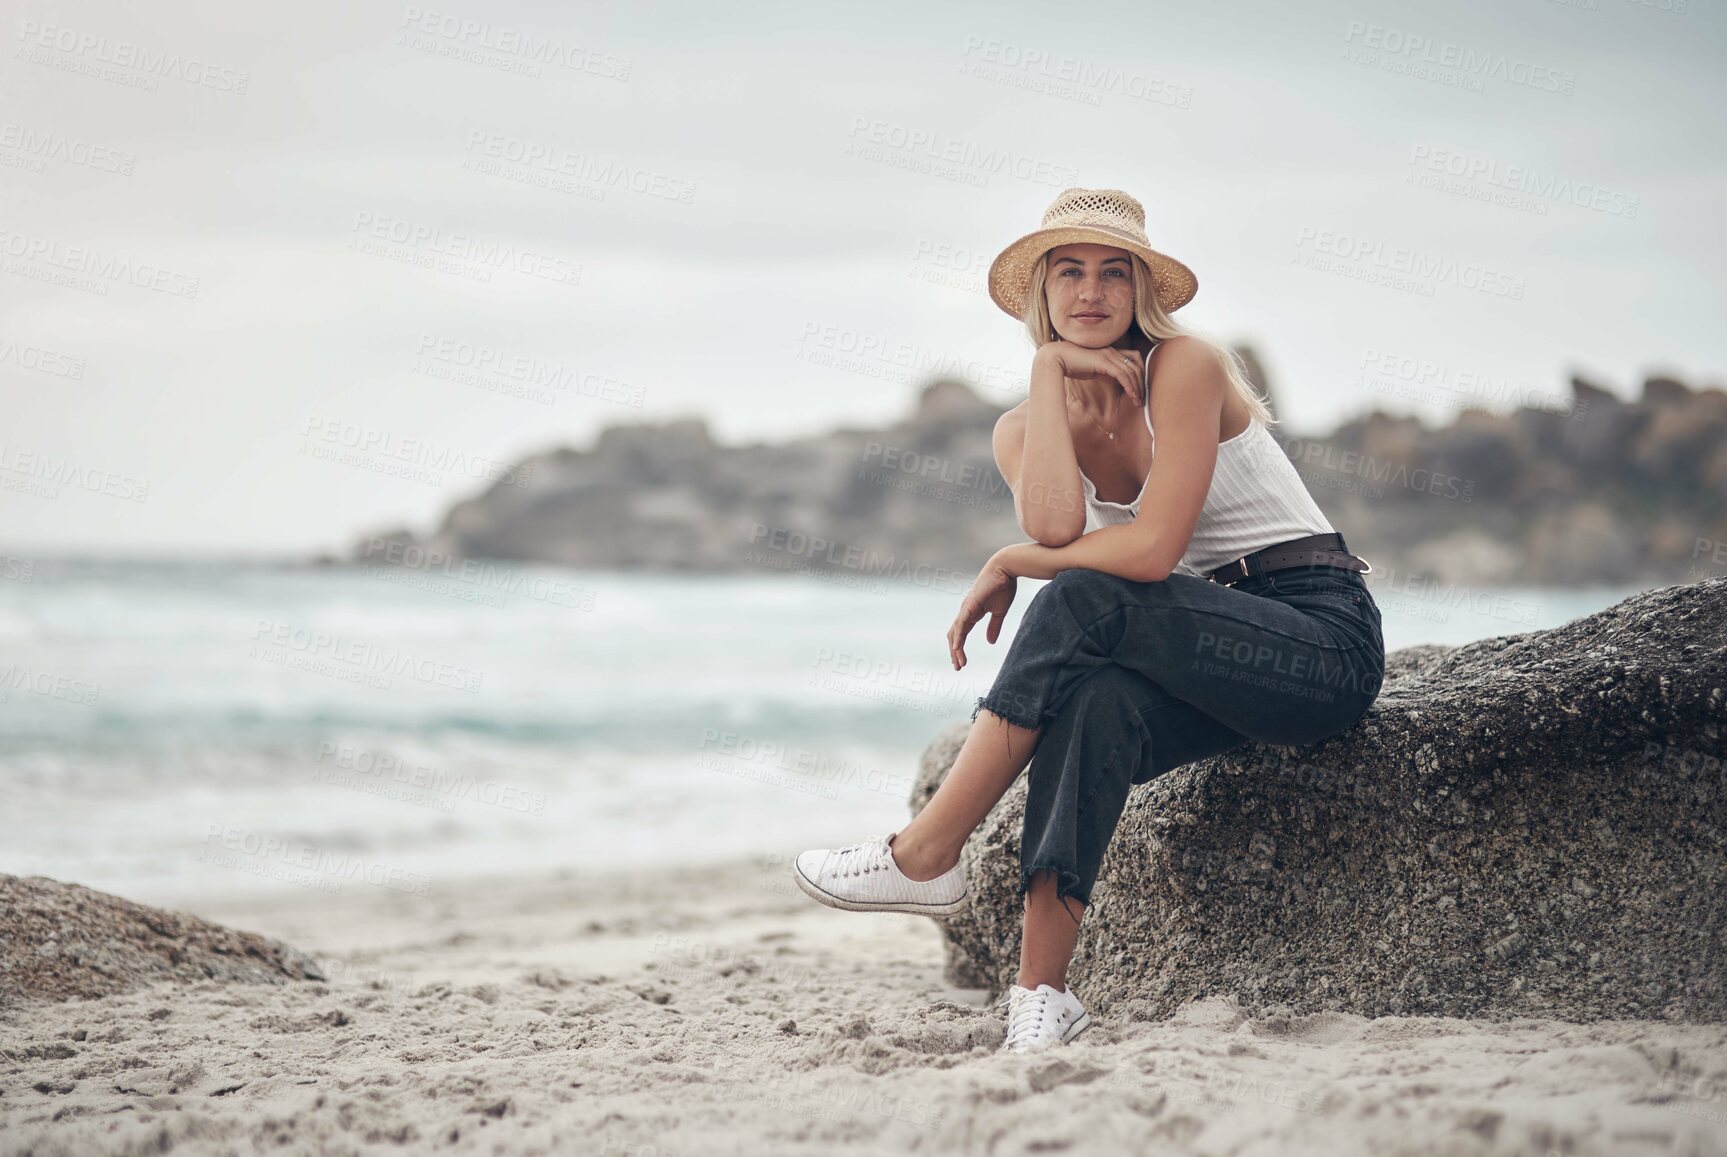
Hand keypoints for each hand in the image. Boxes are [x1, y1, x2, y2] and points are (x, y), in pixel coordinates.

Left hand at [948, 554, 1017, 670]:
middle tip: (957, 667)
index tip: (961, 662)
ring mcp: (966, 608)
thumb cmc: (1004, 586)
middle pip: (954, 635)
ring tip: (958, 663)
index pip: (960, 634)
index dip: (959, 648)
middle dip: (954, 652)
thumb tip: (990, 642)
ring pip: (955, 632)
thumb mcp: (999, 612)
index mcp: (972, 613)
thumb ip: (994, 626)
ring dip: (955, 649)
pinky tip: (956, 648)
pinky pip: (961, 624)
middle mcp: (965, 611)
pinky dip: (958, 636)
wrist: (1006, 569)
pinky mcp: (970, 605)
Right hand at [1039, 341, 1143, 404]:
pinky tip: (1132, 396)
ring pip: (1132, 371)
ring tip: (1138, 401)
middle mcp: (1112, 351)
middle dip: (1142, 383)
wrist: (1055, 358)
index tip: (1139, 390)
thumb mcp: (1093, 369)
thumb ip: (1105, 373)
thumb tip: (1116, 381)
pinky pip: (1123, 374)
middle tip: (1142, 399)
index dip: (1140, 374)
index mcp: (1110, 351)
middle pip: (1137, 366)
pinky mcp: (1104, 361)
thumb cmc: (1070, 364)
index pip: (1134, 360)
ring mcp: (1108, 355)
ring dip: (1137, 388)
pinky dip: (1130, 386)